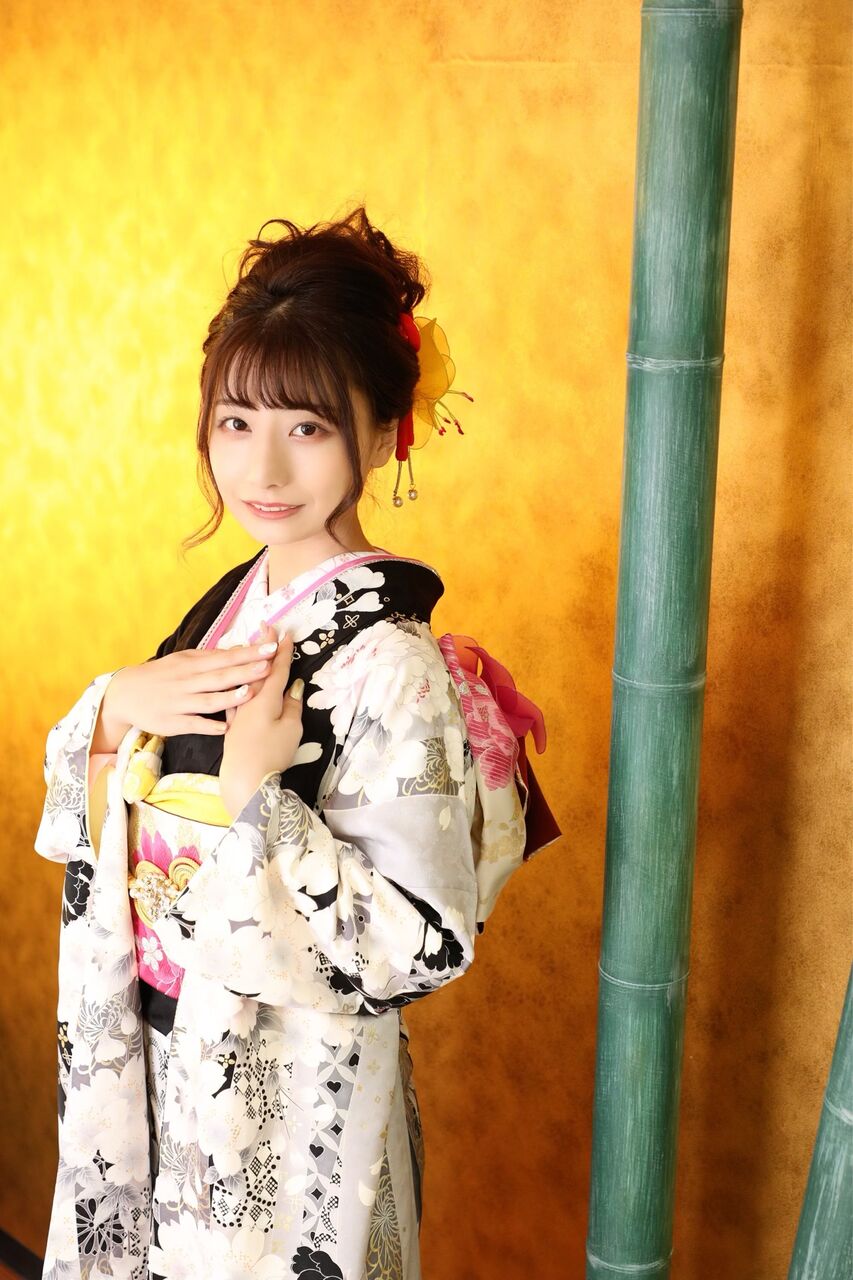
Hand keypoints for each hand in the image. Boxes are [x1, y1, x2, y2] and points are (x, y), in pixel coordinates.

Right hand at [94, 632, 287, 751]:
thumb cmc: (162, 675)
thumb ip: (211, 657)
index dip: (248, 653)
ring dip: (228, 698)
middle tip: (268, 665)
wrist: (125, 694)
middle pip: (220, 676)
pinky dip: (208, 726)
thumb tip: (239, 650)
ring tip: (249, 693)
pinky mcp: (172, 723)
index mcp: (192, 664)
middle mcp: (187, 682)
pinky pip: (192, 724)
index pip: (225, 657)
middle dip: (244, 671)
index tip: (271, 648)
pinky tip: (224, 728)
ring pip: (207, 700)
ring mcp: (179, 703)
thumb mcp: (183, 660)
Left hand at [219, 621, 304, 818]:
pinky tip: (232, 678)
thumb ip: (292, 706)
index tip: (285, 633)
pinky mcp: (230, 722)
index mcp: (266, 698)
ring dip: (246, 660)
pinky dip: (235, 682)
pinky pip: (232, 694)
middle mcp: (249, 699)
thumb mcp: (291, 730)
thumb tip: (294, 688)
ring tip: (248, 644)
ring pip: (241, 679)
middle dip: (262, 647)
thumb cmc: (272, 754)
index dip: (281, 651)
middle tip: (266, 627)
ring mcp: (237, 710)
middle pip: (256, 668)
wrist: (243, 778)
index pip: (276, 669)